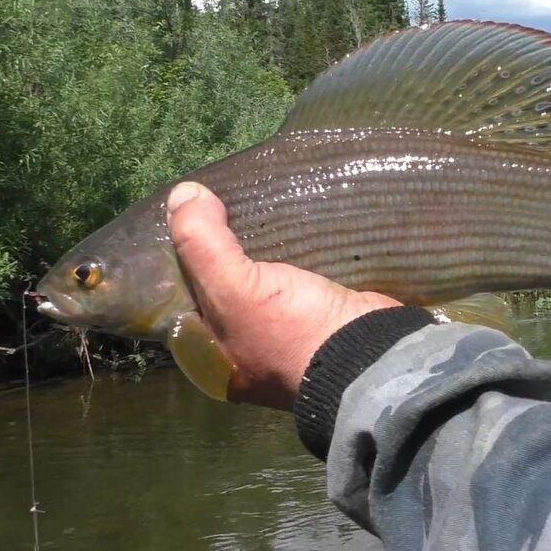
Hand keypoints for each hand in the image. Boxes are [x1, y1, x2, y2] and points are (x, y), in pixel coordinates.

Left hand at [165, 182, 400, 410]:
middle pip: (222, 284)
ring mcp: (284, 331)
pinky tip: (290, 219)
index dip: (178, 256)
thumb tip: (183, 194)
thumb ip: (202, 244)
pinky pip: (296, 275)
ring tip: (253, 200)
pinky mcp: (318, 313)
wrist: (372, 356)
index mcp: (211, 355)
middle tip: (219, 200)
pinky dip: (292, 250)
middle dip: (221, 246)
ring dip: (260, 245)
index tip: (183, 214)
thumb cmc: (290, 334)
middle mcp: (242, 347)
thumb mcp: (233, 291)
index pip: (182, 297)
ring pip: (261, 278)